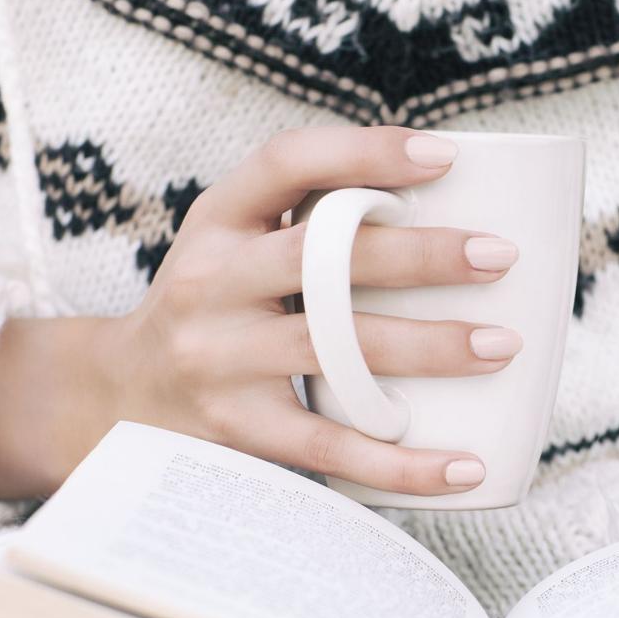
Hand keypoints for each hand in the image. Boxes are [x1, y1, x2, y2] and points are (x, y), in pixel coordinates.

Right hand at [0, 127, 520, 498]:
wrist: (117, 398)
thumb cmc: (214, 311)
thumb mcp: (232, 249)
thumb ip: (306, 226)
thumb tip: (446, 207)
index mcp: (216, 223)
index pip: (285, 164)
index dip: (364, 152)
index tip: (443, 155)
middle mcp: (210, 283)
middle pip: (323, 258)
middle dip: (421, 256)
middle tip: (501, 257)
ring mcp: (220, 361)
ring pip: (335, 349)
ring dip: (428, 347)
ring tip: (501, 346)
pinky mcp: (238, 433)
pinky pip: (331, 448)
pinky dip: (403, 463)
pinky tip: (465, 465)